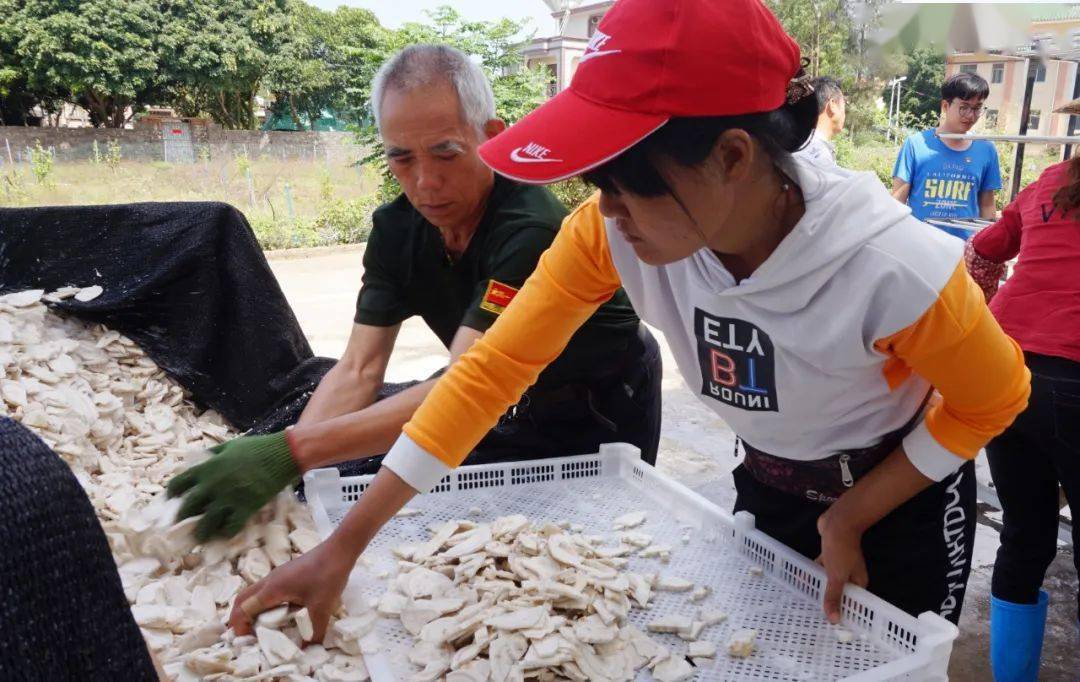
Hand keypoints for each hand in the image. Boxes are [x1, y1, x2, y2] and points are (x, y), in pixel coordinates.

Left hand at [166, 430, 298, 541]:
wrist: (282, 455)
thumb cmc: (257, 448)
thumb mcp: (230, 446)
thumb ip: (214, 454)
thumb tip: (203, 459)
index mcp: (207, 468)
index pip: (179, 483)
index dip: (173, 492)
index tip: (172, 498)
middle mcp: (213, 485)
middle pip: (189, 507)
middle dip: (183, 517)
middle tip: (182, 524)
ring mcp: (229, 498)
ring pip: (206, 522)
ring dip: (201, 532)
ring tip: (199, 538)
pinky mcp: (245, 508)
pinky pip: (231, 527)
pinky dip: (227, 533)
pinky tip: (226, 533)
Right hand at [229, 538, 354, 641]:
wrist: (339, 550)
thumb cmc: (327, 576)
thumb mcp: (322, 609)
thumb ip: (314, 633)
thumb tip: (309, 652)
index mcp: (271, 589)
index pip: (243, 608)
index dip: (239, 627)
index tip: (246, 642)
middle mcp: (269, 581)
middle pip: (242, 599)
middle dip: (239, 618)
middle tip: (247, 636)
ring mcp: (277, 575)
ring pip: (254, 593)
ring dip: (252, 610)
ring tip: (261, 628)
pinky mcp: (286, 574)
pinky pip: (266, 590)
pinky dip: (264, 603)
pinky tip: (280, 613)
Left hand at [816, 510, 868, 623]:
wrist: (838, 522)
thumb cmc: (840, 550)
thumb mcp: (836, 576)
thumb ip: (833, 597)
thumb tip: (834, 620)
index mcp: (858, 582)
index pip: (853, 603)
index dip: (845, 613)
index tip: (833, 626)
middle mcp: (851, 575)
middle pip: (840, 592)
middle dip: (830, 602)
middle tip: (816, 615)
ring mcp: (840, 565)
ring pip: (829, 580)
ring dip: (819, 587)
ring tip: (807, 599)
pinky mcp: (830, 555)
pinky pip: (821, 568)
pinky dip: (813, 572)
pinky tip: (802, 577)